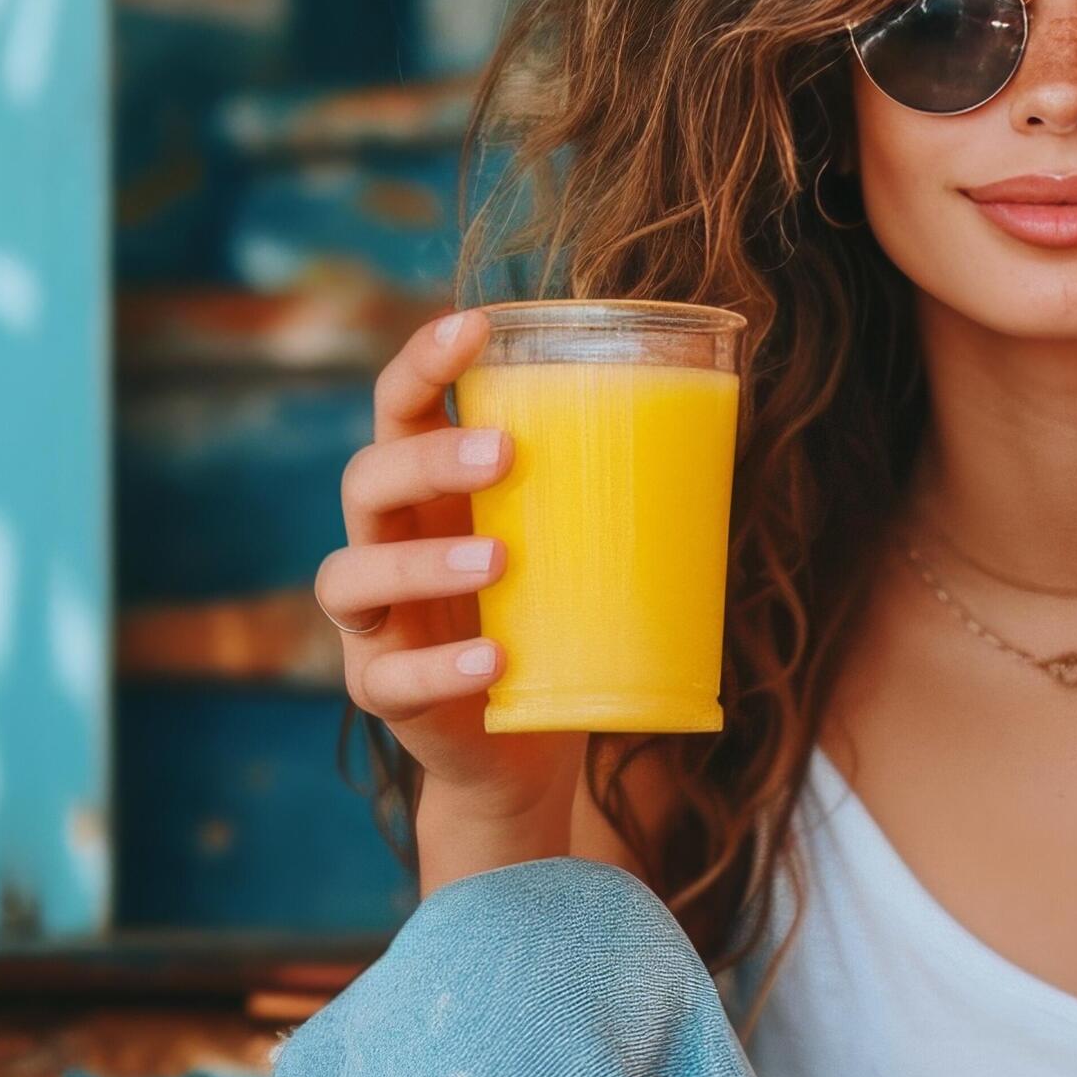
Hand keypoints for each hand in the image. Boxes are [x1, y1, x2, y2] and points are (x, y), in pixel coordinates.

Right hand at [316, 308, 579, 834]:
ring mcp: (373, 623)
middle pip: (367, 479)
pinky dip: (440, 669)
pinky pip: (390, 678)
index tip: (475, 325)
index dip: (421, 362)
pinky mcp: (381, 693)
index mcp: (427, 491)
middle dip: (428, 459)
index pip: (399, 408)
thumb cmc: (554, 620)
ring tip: (500, 559)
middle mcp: (383, 543)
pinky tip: (494, 660)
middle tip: (505, 452)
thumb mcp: (580, 546)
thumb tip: (722, 410)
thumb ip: (614, 489)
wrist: (523, 750)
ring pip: (354, 577)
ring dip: (423, 562)